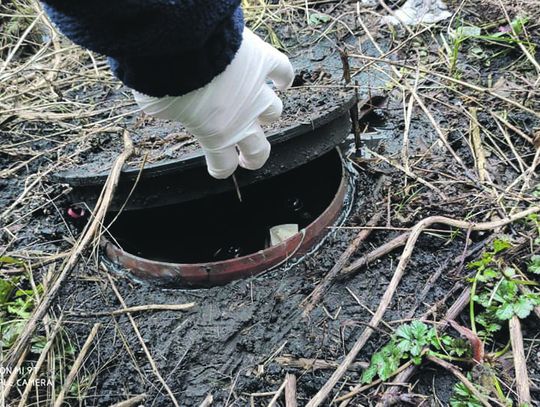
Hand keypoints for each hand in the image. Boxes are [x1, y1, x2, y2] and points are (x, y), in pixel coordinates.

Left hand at [133, 28, 294, 178]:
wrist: (183, 44)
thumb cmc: (165, 78)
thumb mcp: (159, 107)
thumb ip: (174, 115)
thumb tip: (175, 109)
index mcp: (215, 135)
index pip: (225, 165)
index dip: (221, 169)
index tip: (218, 167)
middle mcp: (242, 119)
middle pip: (259, 150)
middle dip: (254, 156)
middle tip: (249, 156)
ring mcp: (257, 92)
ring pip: (273, 112)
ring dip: (266, 114)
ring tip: (262, 112)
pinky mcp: (264, 62)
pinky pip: (283, 71)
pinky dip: (284, 77)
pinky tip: (282, 81)